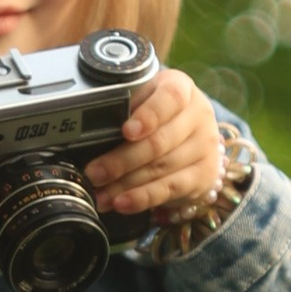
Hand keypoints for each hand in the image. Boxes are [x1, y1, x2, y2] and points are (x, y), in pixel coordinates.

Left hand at [87, 65, 223, 218]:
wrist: (194, 134)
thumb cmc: (159, 112)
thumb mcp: (144, 98)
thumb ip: (124, 106)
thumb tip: (86, 126)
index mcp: (180, 88)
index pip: (170, 98)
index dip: (148, 115)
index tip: (126, 131)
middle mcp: (198, 115)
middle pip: (158, 142)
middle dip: (121, 161)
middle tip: (93, 173)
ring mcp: (204, 146)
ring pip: (160, 168)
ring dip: (124, 185)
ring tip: (99, 194)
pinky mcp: (203, 174)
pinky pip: (169, 189)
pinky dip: (142, 198)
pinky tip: (121, 203)